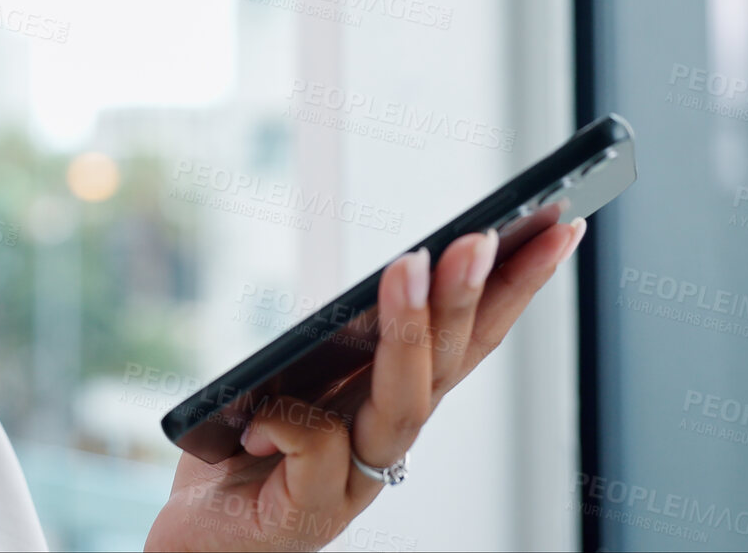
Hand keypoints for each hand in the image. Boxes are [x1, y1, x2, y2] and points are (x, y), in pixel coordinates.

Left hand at [144, 219, 586, 551]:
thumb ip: (335, 337)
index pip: (467, 339)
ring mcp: (354, 483)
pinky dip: (293, 423)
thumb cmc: (240, 449)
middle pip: (447, 366)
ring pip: (401, 406)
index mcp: (389, 401)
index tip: (555, 226)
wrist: (192, 537)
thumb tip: (391, 270)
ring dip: (411, 333)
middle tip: (482, 235)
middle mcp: (385, 443)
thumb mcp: (291, 371)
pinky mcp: (307, 515)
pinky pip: (315, 451)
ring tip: (409, 266)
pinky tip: (263, 414)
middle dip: (471, 296)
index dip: (515, 288)